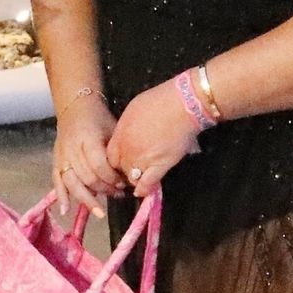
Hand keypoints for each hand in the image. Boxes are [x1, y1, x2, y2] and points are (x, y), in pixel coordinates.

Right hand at [53, 91, 122, 218]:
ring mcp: (62, 156)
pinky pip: (56, 181)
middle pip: (87, 177)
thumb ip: (117, 152)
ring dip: (86, 199)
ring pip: (72, 183)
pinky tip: (66, 210)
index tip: (123, 184)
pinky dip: (61, 196)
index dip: (112, 178)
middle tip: (118, 194)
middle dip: (104, 189)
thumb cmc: (99, 118)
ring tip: (99, 212)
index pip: (99, 165)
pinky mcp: (55, 160)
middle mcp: (72, 149)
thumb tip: (130, 175)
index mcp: (88, 139)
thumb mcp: (112, 129)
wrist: (76, 106)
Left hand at [107, 80, 201, 197]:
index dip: (116, 162)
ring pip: (133, 178)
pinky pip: (148, 183)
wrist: (181, 104)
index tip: (123, 163)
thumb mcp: (134, 109)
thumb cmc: (160, 101)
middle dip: (126, 171)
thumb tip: (128, 135)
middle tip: (134, 171)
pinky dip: (146, 189)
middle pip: (120, 168)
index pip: (110, 157)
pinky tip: (145, 191)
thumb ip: (127, 127)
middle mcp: (128, 149)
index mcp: (121, 134)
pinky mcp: (160, 165)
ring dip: (136, 180)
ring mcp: (143, 159)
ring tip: (142, 179)